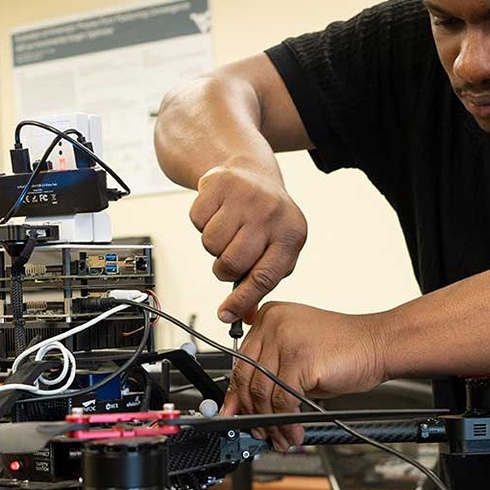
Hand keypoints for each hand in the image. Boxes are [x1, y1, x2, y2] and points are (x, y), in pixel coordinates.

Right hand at [189, 163, 307, 323]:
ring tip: (227, 229)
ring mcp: (246, 196)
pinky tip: (217, 212)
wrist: (250, 174)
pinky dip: (202, 223)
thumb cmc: (265, 219)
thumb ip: (261, 282)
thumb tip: (243, 316)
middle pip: (233, 263)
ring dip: (213, 245)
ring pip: (212, 244)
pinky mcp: (220, 184)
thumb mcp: (275, 249)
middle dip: (224, 270)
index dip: (243, 300)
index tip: (226, 315)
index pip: (265, 277)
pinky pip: (198, 221)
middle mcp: (272, 214)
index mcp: (292, 234)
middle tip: (229, 257)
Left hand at [222, 303, 388, 450]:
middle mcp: (273, 324)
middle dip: (250, 412)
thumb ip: (272, 373)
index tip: (234, 414)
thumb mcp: (299, 357)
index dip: (236, 394)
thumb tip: (249, 405)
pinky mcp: (299, 358)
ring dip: (271, 423)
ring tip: (281, 437)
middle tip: (258, 431)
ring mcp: (285, 339)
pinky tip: (294, 431)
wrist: (378, 344)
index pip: (240, 362)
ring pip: (263, 392)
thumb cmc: (345, 350)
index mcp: (269, 318)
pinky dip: (287, 422)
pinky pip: (283, 399)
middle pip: (247, 377)